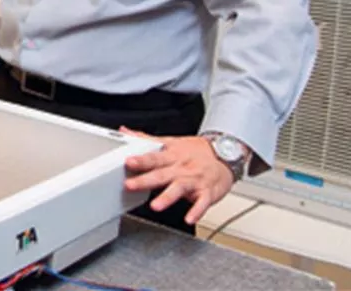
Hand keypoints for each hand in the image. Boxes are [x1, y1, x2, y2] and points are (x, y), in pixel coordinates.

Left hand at [121, 127, 235, 225]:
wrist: (224, 156)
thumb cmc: (195, 151)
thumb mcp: (171, 141)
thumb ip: (146, 139)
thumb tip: (125, 132)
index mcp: (171, 154)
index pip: (153, 156)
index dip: (140, 160)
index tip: (128, 162)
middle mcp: (182, 167)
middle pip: (162, 173)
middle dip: (145, 180)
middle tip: (130, 185)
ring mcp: (195, 180)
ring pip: (180, 188)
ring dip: (167, 197)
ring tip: (155, 206)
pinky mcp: (207, 192)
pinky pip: (202, 203)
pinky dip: (197, 211)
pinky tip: (189, 219)